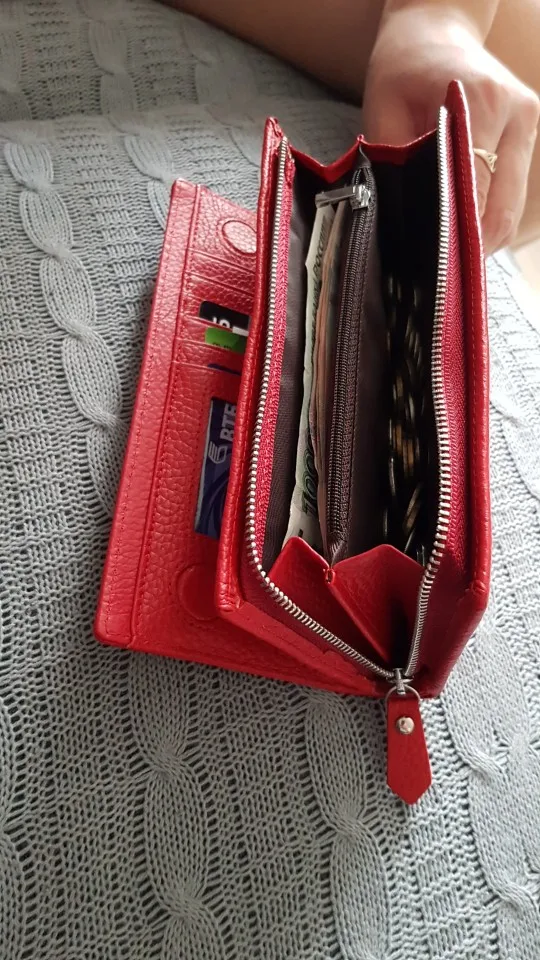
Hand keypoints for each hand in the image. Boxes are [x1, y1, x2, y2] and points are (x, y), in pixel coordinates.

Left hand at [363, 4, 539, 253]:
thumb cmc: (400, 71)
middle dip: (472, 248)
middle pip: (502, 208)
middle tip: (441, 282)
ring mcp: (529, 123)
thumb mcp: (384, 116)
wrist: (434, 28)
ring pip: (513, 207)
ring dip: (484, 238)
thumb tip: (401, 226)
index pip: (475, 191)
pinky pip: (513, 194)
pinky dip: (490, 219)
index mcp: (482, 103)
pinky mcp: (529, 131)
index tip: (434, 271)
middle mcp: (517, 114)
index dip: (455, 236)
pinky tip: (463, 237)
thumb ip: (397, 167)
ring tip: (450, 265)